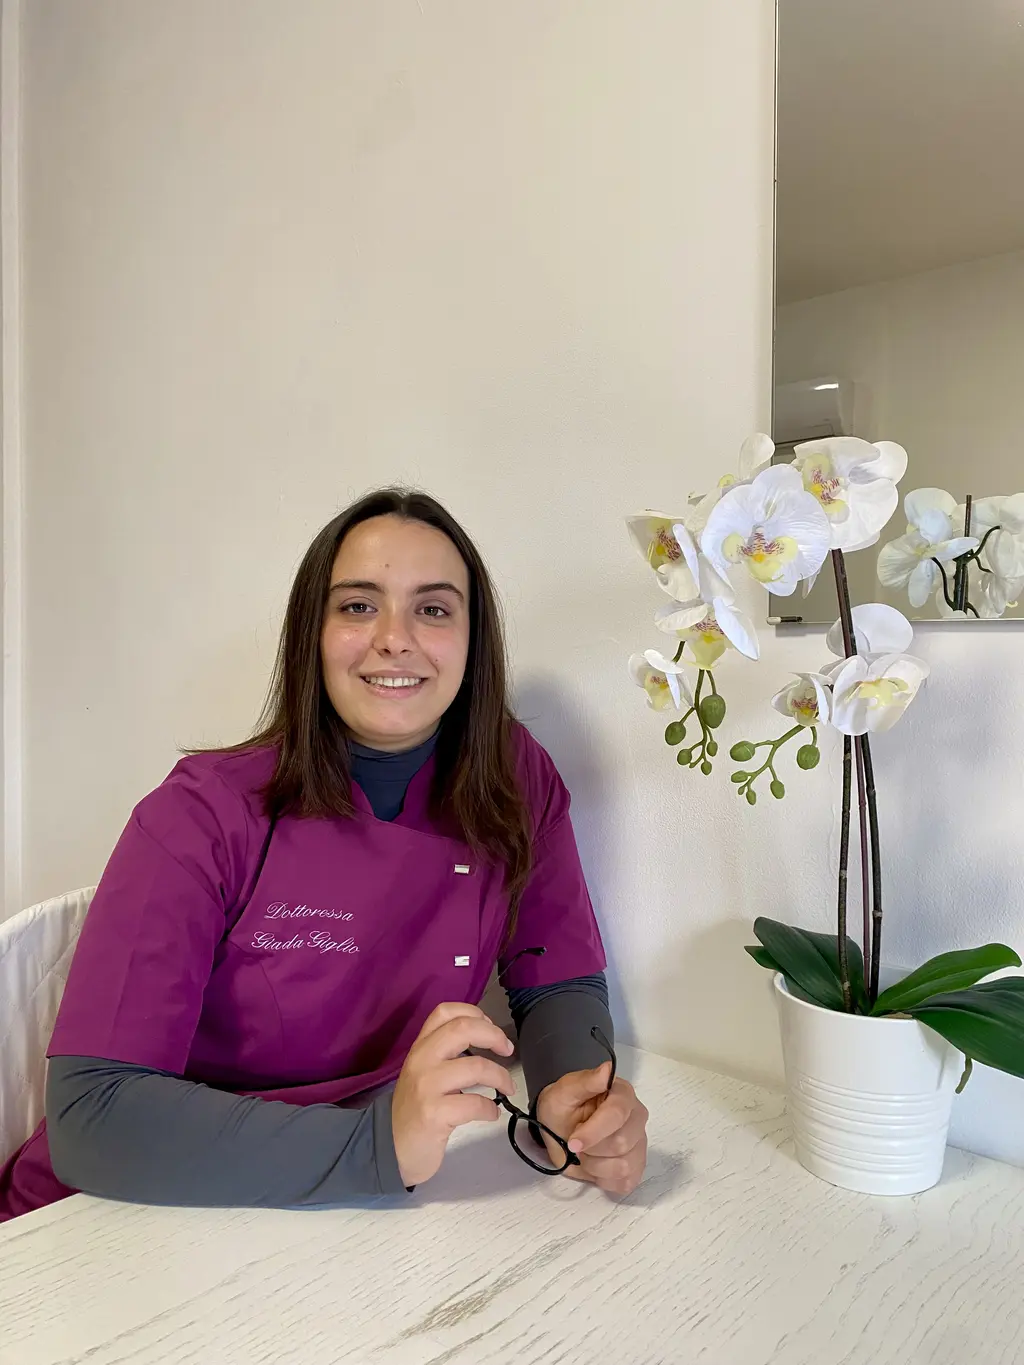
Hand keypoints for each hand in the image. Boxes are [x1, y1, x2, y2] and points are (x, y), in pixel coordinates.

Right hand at [391, 1002, 515, 1186]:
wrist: (390, 1148)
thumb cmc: (414, 1109)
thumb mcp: (423, 1072)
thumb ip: (444, 1053)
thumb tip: (484, 1036)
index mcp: (420, 1047)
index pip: (444, 1012)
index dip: (474, 1012)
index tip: (490, 1026)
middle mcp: (421, 1061)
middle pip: (462, 1029)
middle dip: (494, 1035)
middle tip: (507, 1050)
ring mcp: (426, 1087)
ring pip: (476, 1066)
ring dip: (501, 1076)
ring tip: (507, 1088)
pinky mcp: (434, 1114)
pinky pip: (475, 1103)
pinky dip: (491, 1109)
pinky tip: (491, 1114)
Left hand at [535, 1065, 648, 1195]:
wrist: (560, 1127)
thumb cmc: (562, 1106)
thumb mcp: (564, 1091)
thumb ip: (586, 1081)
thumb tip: (607, 1070)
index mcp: (622, 1094)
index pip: (617, 1115)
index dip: (593, 1132)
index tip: (573, 1142)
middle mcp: (637, 1118)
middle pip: (622, 1144)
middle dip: (592, 1149)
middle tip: (576, 1144)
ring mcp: (639, 1143)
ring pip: (624, 1166)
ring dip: (595, 1166)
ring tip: (586, 1154)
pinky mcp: (636, 1166)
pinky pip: (626, 1182)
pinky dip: (604, 1179)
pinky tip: (596, 1166)